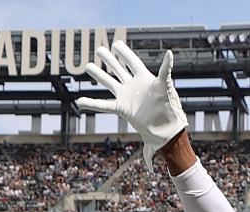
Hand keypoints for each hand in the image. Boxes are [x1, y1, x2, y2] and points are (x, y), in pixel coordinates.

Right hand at [74, 39, 187, 167]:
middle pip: (118, 68)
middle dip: (108, 59)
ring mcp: (126, 96)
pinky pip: (104, 105)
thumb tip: (169, 53)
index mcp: (144, 78)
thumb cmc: (169, 109)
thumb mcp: (166, 87)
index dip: (124, 52)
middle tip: (99, 49)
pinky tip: (80, 101)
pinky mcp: (122, 109)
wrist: (165, 130)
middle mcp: (133, 85)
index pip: (132, 61)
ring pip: (109, 82)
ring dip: (98, 74)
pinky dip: (92, 103)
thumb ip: (166, 70)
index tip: (116, 44)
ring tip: (87, 66)